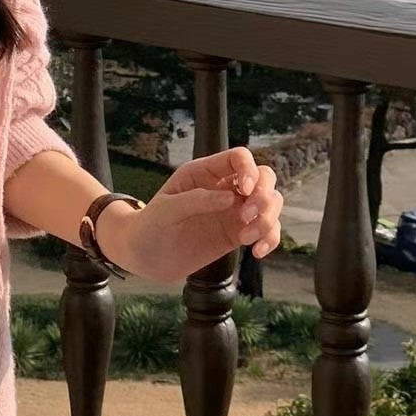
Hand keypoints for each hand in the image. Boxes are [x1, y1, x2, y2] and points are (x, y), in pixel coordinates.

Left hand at [102, 147, 283, 283]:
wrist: (145, 257)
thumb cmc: (150, 227)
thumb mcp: (166, 211)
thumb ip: (196, 201)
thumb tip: (230, 198)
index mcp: (204, 174)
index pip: (239, 158)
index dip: (249, 169)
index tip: (245, 190)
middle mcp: (223, 188)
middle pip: (264, 177)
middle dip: (264, 195)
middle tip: (246, 216)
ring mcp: (233, 211)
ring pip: (270, 202)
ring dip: (268, 218)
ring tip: (247, 238)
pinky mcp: (237, 233)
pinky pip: (266, 229)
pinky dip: (270, 238)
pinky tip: (258, 252)